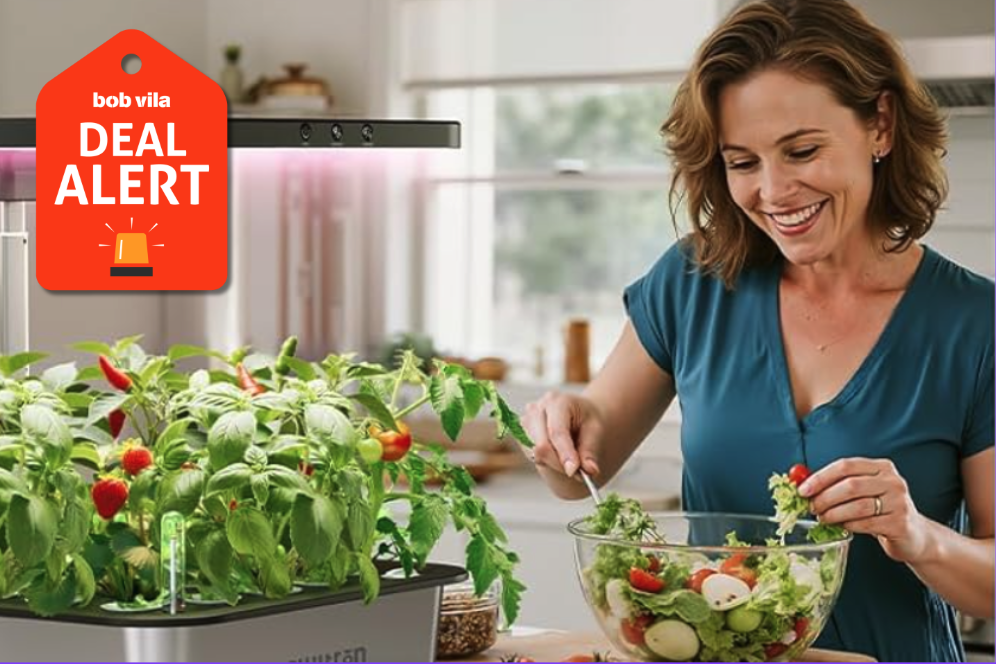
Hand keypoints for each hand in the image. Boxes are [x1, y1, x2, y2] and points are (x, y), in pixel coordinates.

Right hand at [521, 391, 603, 478]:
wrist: (576, 413)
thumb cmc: (585, 418)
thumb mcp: (595, 430)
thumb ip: (589, 451)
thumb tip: (590, 471)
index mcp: (556, 401)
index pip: (556, 431)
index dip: (565, 454)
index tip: (574, 471)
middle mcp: (536, 409)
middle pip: (542, 445)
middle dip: (560, 463)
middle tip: (579, 473)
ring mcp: (525, 422)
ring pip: (535, 454)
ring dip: (554, 464)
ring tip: (572, 462)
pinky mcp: (521, 435)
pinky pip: (532, 456)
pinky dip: (547, 462)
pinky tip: (559, 456)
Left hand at [800, 457, 929, 562]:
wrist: (913, 534)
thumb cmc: (881, 510)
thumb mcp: (863, 491)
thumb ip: (837, 484)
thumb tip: (801, 482)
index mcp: (882, 467)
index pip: (845, 466)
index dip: (821, 477)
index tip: (802, 490)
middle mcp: (893, 481)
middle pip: (850, 485)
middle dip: (825, 497)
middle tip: (811, 507)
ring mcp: (899, 502)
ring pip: (857, 506)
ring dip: (834, 513)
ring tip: (823, 518)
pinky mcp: (900, 523)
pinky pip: (866, 523)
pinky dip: (849, 525)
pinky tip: (842, 526)